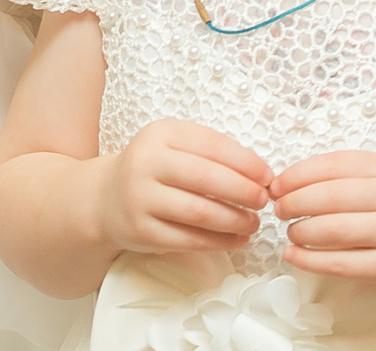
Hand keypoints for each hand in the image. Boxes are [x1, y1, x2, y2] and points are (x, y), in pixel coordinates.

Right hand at [96, 120, 272, 255]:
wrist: (106, 197)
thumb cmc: (154, 169)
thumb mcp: (174, 145)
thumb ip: (212, 152)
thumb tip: (261, 174)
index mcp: (160, 134)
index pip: (211, 145)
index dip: (246, 162)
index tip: (268, 176)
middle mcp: (146, 163)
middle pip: (205, 178)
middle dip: (243, 191)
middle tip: (264, 201)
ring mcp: (141, 199)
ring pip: (199, 212)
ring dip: (235, 220)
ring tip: (253, 222)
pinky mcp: (142, 231)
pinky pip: (189, 239)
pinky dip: (220, 242)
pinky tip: (237, 239)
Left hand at [272, 150, 375, 297]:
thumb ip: (342, 176)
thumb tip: (286, 182)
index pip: (333, 165)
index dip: (298, 174)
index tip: (277, 184)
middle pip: (330, 196)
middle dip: (294, 202)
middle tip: (279, 209)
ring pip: (333, 230)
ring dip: (301, 231)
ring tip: (291, 232)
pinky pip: (340, 264)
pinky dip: (309, 260)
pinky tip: (292, 255)